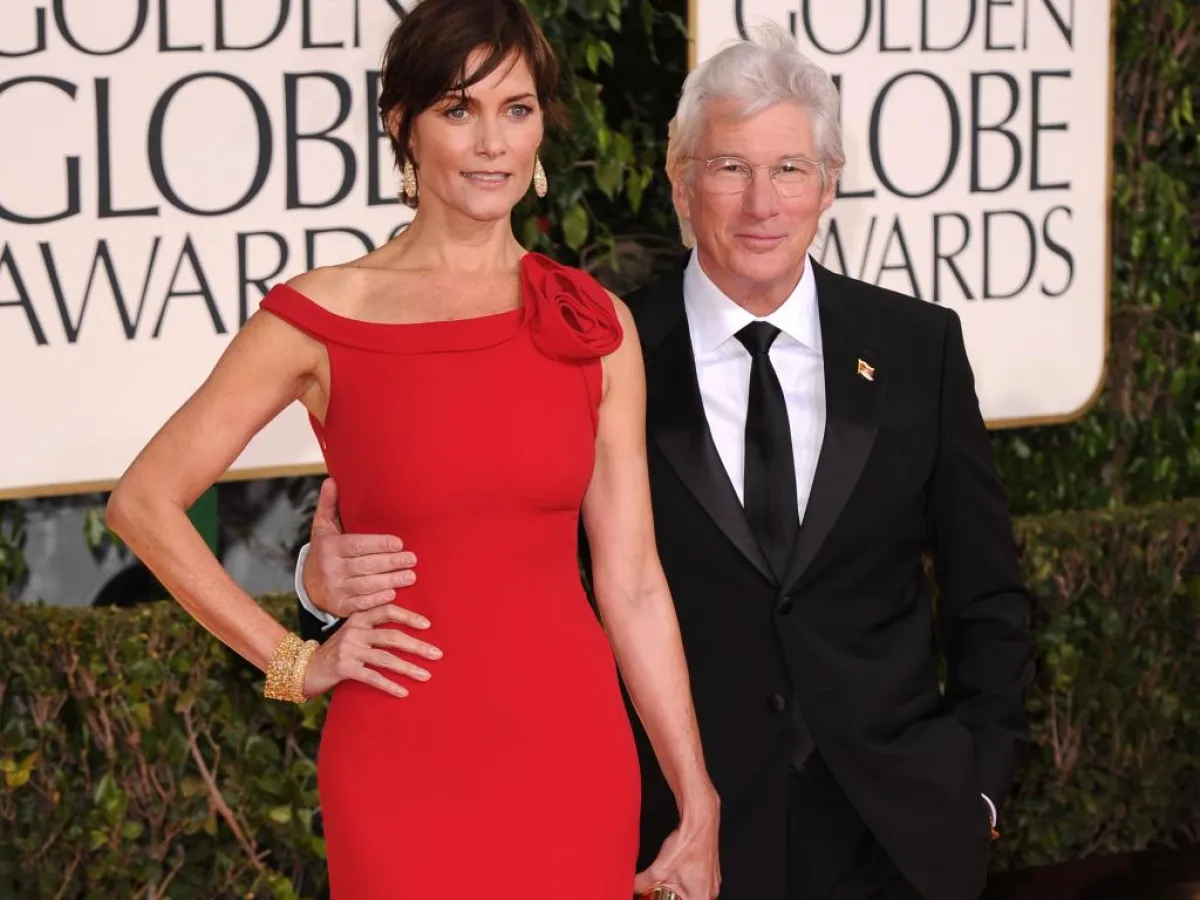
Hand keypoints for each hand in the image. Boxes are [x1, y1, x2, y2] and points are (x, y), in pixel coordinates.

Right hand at [302, 604, 442, 698]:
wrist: (305, 668)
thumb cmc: (336, 651)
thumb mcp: (353, 633)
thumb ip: (374, 629)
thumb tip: (408, 633)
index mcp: (358, 618)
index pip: (387, 611)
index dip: (408, 617)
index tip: (428, 625)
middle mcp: (354, 631)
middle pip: (392, 636)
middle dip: (417, 646)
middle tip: (437, 654)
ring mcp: (349, 650)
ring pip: (385, 658)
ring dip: (408, 668)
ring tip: (426, 675)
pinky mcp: (344, 669)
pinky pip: (372, 677)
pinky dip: (389, 685)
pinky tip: (403, 692)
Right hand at [304, 478, 416, 617]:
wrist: (308, 585)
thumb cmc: (324, 551)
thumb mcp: (323, 528)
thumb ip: (329, 505)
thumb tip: (331, 481)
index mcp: (329, 548)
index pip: (357, 545)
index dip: (379, 545)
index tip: (399, 543)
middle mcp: (330, 569)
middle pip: (365, 566)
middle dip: (391, 563)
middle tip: (412, 560)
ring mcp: (335, 589)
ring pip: (367, 585)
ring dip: (390, 581)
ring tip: (410, 576)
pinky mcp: (340, 607)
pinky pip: (362, 603)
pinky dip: (378, 599)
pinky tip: (393, 593)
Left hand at [634, 792, 720, 899]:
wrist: (700, 821)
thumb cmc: (688, 843)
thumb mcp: (660, 869)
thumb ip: (643, 882)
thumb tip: (633, 886)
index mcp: (702, 897)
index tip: (660, 896)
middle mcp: (710, 892)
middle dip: (672, 896)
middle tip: (661, 890)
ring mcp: (712, 880)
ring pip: (691, 893)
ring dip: (678, 889)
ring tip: (669, 880)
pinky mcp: (709, 870)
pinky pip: (695, 882)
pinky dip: (684, 880)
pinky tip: (676, 871)